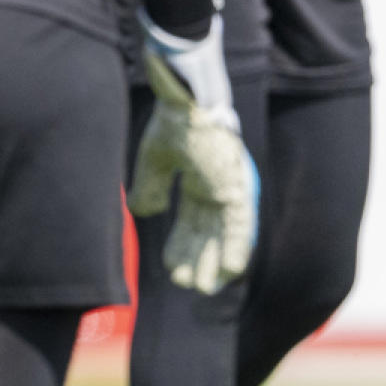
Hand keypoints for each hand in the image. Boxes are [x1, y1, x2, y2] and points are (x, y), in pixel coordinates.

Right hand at [128, 14, 258, 295]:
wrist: (188, 98)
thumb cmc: (173, 121)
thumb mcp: (154, 159)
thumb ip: (150, 187)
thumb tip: (145, 213)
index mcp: (197, 175)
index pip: (192, 218)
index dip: (182, 244)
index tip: (173, 269)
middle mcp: (215, 182)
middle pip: (207, 229)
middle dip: (198, 258)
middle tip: (191, 286)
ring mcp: (227, 183)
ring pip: (223, 231)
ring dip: (215, 259)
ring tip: (208, 287)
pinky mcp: (235, 184)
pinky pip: (240, 222)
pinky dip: (236, 245)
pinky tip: (231, 269)